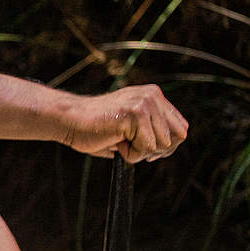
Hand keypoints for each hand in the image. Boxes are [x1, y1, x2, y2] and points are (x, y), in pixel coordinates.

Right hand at [61, 84, 186, 161]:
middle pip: (178, 136)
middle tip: (133, 147)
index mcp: (153, 96)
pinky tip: (115, 142)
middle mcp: (152, 96)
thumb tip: (172, 145)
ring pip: (162, 145)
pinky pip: (147, 148)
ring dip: (140, 152)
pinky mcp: (135, 113)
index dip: (166, 144)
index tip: (145, 148)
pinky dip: (131, 154)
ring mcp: (145, 103)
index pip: (180, 127)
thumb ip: (152, 129)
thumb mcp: (131, 126)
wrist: (69, 121)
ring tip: (119, 141)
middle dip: (157, 150)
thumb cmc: (95, 128)